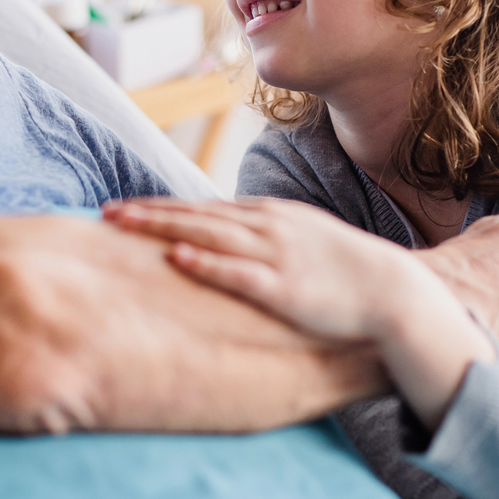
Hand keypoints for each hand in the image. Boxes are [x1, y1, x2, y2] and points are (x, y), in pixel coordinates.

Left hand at [102, 197, 491, 426]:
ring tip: (122, 225)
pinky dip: (205, 262)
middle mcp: (267, 228)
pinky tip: (175, 257)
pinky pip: (237, 273)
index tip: (123, 207)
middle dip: (148, 213)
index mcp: (269, 217)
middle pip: (195, 215)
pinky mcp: (284, 287)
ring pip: (206, 234)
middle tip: (105, 212)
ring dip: (161, 227)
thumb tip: (225, 246)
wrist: (393, 292)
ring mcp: (275, 255)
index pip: (203, 208)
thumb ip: (263, 241)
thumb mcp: (301, 243)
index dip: (161, 206)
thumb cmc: (345, 274)